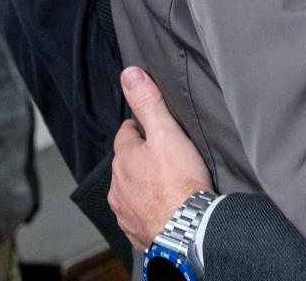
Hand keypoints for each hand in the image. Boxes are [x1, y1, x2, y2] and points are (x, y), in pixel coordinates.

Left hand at [112, 66, 212, 249]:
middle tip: (164, 154)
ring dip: (143, 185)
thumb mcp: (167, 132)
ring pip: (130, 190)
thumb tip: (130, 73)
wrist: (188, 230)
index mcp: (124, 159)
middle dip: (140, 157)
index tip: (152, 127)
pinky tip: (164, 208)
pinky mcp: (136, 231)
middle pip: (127, 163)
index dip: (139, 127)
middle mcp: (118, 186)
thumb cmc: (180, 182)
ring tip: (166, 182)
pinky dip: (148, 209)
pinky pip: (138, 215)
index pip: (126, 134)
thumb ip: (149, 103)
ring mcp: (125, 211)